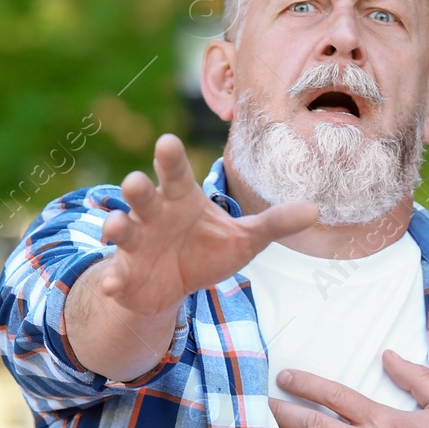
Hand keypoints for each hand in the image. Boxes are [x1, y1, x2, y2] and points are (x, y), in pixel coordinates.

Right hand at [66, 133, 316, 380]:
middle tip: (136, 182)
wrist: (174, 285)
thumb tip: (316, 210)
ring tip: (116, 227)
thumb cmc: (207, 249)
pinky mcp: (124, 274)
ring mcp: (135, 244)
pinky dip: (112, 279)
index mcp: (182, 199)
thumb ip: (275, 224)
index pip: (177, 174)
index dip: (171, 159)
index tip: (167, 142)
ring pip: (121, 228)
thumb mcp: (244, 238)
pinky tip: (112, 285)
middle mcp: (154, 215)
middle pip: (143, 196)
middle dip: (137, 189)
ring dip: (117, 226)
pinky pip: (114, 274)